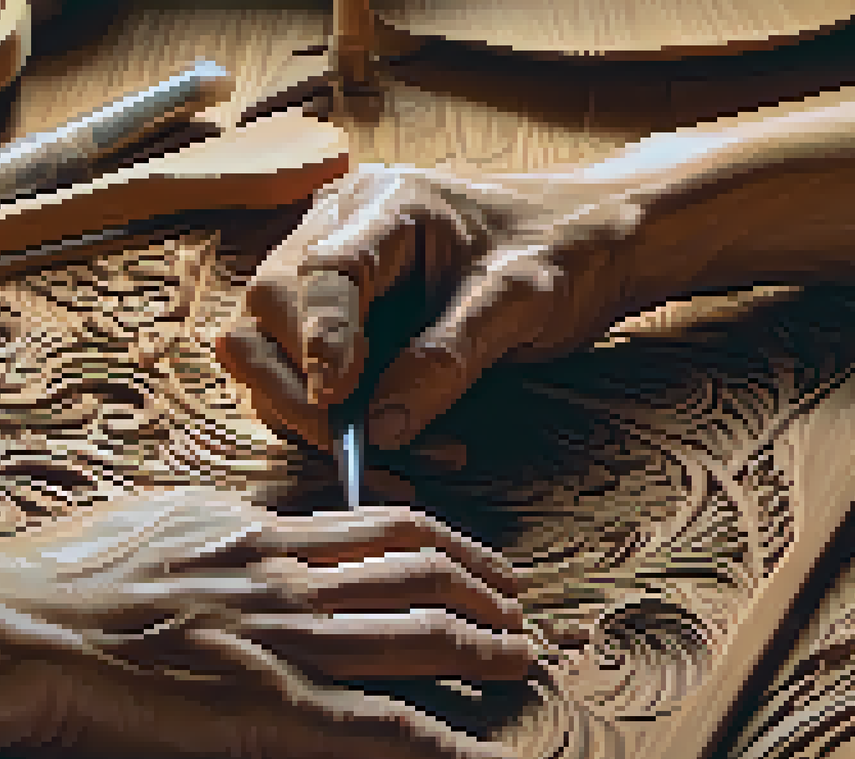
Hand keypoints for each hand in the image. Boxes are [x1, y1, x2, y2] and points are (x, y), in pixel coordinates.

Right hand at [0, 487, 541, 758]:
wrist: (15, 631)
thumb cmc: (60, 577)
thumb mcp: (148, 521)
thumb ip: (214, 524)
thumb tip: (248, 521)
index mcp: (258, 530)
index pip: (384, 522)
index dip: (451, 539)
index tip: (483, 559)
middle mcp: (289, 577)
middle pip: (422, 571)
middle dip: (488, 592)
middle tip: (525, 613)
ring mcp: (287, 645)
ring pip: (422, 638)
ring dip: (488, 653)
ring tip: (527, 666)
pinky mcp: (274, 716)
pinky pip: (386, 731)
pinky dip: (451, 751)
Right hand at [217, 163, 648, 450]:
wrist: (588, 244)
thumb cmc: (560, 252)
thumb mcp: (520, 302)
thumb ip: (448, 358)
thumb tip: (381, 427)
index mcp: (384, 205)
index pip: (321, 270)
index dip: (319, 336)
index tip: (335, 398)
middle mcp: (339, 232)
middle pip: (266, 309)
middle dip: (298, 387)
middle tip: (354, 447)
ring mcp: (331, 279)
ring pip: (267, 351)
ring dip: (313, 417)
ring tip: (399, 457)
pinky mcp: (339, 323)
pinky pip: (304, 378)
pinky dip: (338, 425)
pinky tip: (405, 446)